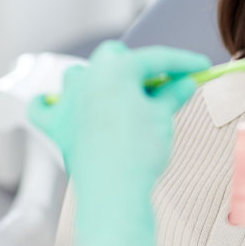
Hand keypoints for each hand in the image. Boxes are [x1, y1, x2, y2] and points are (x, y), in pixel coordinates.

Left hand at [28, 41, 209, 245]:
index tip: (199, 66)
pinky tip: (57, 102)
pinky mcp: (58, 126)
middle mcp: (88, 78)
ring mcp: (68, 101)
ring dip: (99, 78)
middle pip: (114, 56)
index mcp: (116, 69)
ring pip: (79, 74)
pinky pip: (44, 107)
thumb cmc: (140, 150)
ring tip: (121, 92)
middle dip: (138, 63)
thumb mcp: (162, 116)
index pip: (156, 58)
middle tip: (164, 81)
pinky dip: (50, 102)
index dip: (182, 61)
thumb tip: (184, 84)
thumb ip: (172, 94)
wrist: (114, 189)